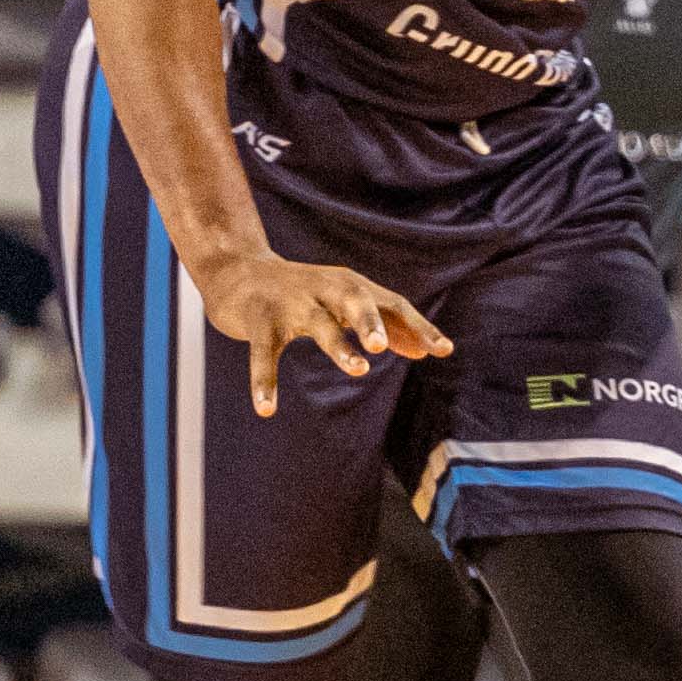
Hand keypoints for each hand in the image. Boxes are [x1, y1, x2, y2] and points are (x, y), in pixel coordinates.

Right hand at [191, 249, 448, 419]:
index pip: (391, 303)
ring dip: (339, 345)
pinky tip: (266, 408)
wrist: (237, 272)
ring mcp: (290, 303)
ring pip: (317, 323)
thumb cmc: (301, 293)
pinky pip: (263, 353)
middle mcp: (324, 288)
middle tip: (385, 346)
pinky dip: (264, 380)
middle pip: (356, 298)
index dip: (417, 326)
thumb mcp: (343, 304)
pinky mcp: (259, 319)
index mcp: (349, 285)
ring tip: (360, 371)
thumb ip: (383, 324)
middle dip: (372, 321)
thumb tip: (423, 351)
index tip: (443, 351)